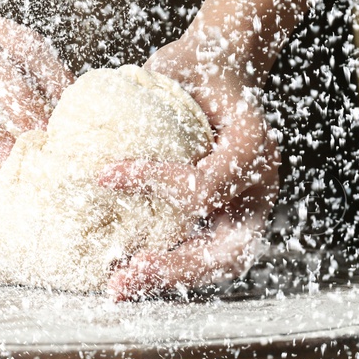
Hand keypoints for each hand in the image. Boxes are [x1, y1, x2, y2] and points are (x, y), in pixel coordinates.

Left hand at [97, 38, 278, 299]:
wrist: (219, 72)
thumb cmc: (199, 70)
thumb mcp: (185, 70)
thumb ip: (157, 98)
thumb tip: (102, 138)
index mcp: (254, 153)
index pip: (206, 186)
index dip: (158, 185)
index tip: (107, 174)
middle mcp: (256, 192)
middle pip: (230, 254)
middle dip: (177, 269)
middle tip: (128, 274)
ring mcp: (243, 213)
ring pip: (218, 265)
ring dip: (169, 280)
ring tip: (120, 288)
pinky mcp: (222, 221)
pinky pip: (198, 254)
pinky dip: (165, 267)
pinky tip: (125, 273)